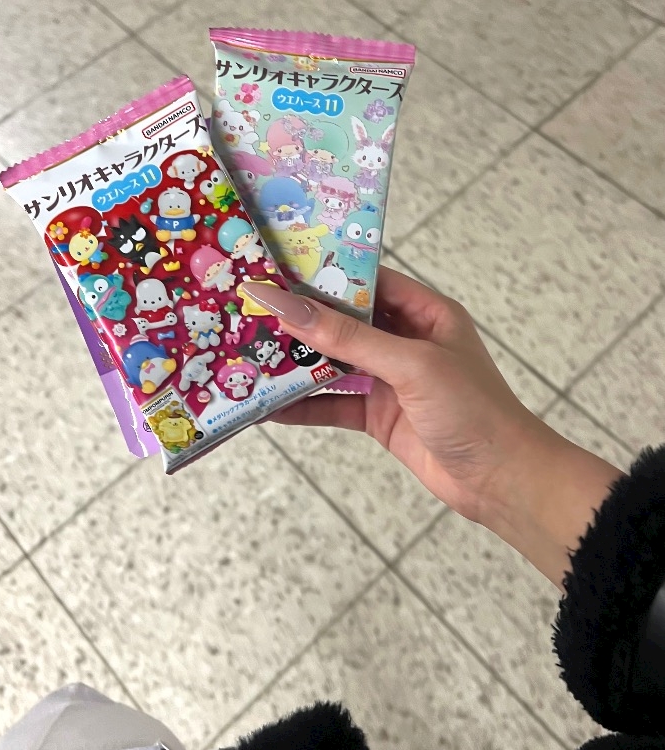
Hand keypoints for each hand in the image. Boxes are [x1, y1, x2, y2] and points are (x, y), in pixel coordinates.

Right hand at [244, 269, 622, 587]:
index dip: (324, 275)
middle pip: (343, 322)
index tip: (275, 269)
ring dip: (296, 363)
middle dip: (301, 320)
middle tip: (249, 311)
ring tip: (247, 355)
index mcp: (425, 312)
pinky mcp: (379, 415)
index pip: (367, 281)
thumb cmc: (471, 409)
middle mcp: (405, 340)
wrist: (501, 481)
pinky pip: (334, 403)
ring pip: (333, 363)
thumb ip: (348, 338)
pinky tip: (268, 407)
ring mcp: (390, 379)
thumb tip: (287, 307)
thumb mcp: (411, 364)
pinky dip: (304, 405)